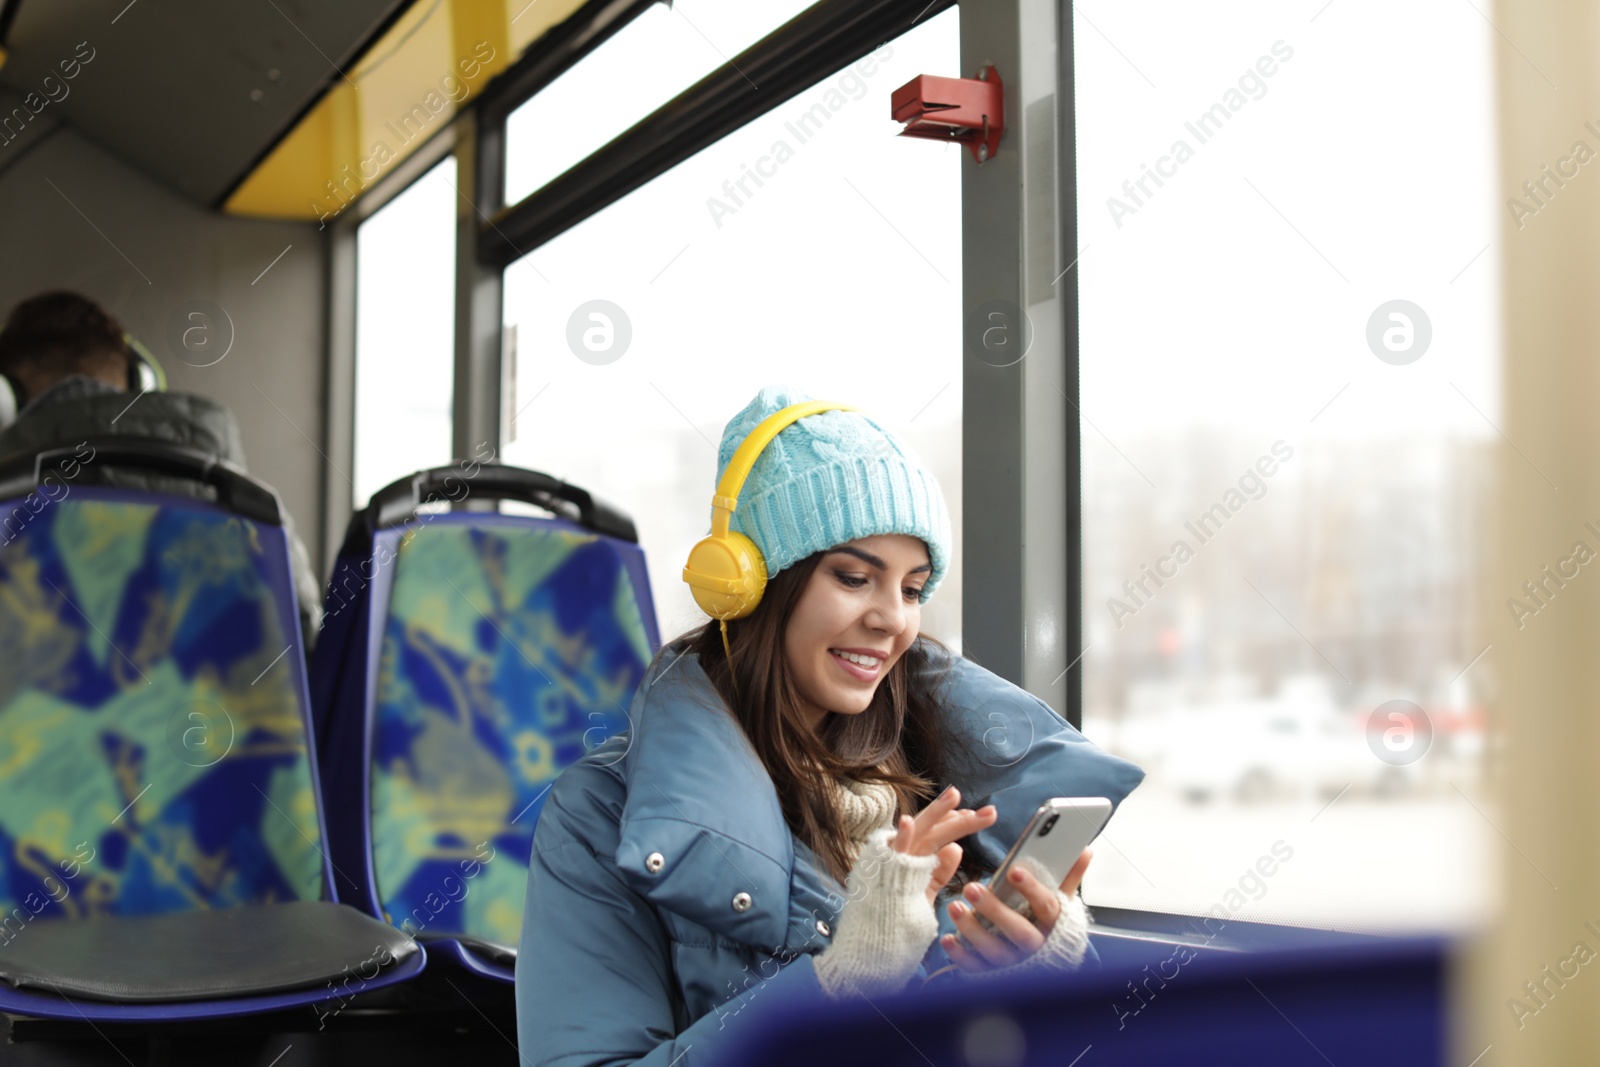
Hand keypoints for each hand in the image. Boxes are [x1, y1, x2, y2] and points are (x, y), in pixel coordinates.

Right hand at [887, 786, 995, 906]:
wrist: (873, 939)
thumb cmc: (896, 917)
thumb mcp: (924, 891)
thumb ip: (939, 872)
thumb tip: (956, 848)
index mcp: (914, 857)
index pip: (938, 833)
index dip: (958, 822)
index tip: (980, 816)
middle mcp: (905, 853)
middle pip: (935, 829)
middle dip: (961, 818)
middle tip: (991, 811)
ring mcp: (894, 860)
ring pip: (920, 833)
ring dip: (936, 813)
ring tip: (954, 795)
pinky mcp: (883, 872)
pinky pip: (894, 854)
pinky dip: (901, 837)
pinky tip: (908, 821)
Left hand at [940, 848, 1091, 972]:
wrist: (1047, 968)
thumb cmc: (1050, 927)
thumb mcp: (1062, 904)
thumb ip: (1069, 877)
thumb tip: (1085, 849)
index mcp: (1054, 925)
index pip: (1047, 907)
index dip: (1032, 889)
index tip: (1014, 871)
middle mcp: (1036, 947)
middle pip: (1018, 931)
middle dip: (994, 910)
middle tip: (971, 888)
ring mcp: (1016, 963)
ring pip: (995, 950)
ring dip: (973, 930)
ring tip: (955, 907)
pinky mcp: (996, 974)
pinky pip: (978, 968)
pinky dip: (962, 956)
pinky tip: (949, 939)